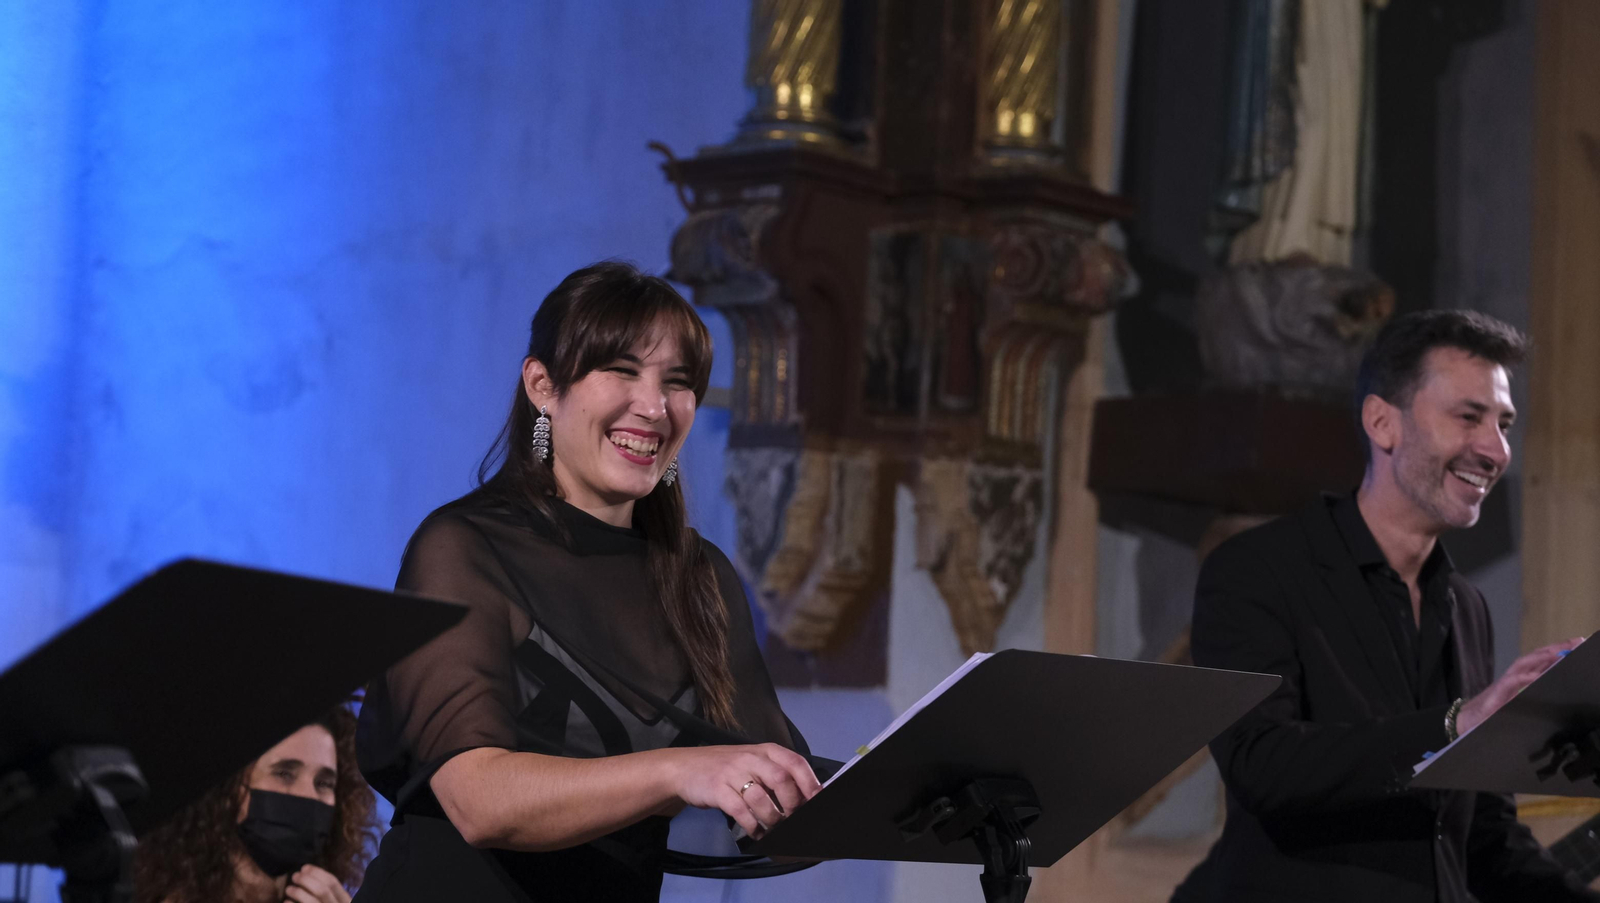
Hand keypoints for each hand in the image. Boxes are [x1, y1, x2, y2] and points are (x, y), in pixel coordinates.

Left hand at [282, 865, 350, 902]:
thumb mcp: (333, 902)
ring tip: (289, 889)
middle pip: (322, 890)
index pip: (332, 882)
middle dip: (306, 880)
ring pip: (311, 901)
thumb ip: (327, 893)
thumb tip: (306, 871)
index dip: (317, 872)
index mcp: (345, 902)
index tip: (304, 867)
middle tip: (295, 876)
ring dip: (297, 892)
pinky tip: (286, 902)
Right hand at [665, 743, 820, 839]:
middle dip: (792, 803)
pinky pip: (740, 811)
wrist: (685, 768)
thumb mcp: (754, 763)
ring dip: (772, 818)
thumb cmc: (727, 768)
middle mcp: (751, 758)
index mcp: (766, 751)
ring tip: (773, 827)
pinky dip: (752, 825)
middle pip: (781, 779)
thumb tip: (807, 798)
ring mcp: (733, 772)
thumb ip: (777, 775)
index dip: (810, 783)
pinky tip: (756, 832)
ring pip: (761, 798)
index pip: (796, 762)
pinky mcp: (717, 789)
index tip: (818, 802)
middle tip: (792, 818)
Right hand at [1458, 637, 1584, 735]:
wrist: (1465, 721)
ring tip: (1560, 652)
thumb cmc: (1489, 714)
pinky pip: (1513, 681)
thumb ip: (1528, 695)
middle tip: (1576, 641)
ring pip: (1523, 664)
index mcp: (1519, 680)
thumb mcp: (1514, 704)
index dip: (1556, 652)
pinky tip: (1538, 675)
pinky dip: (1526, 677)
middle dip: (1555, 648)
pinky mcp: (1497, 692)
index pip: (1539, 661)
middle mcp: (1513, 677)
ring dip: (1542, 657)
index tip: (1575, 644)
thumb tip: (1549, 686)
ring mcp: (1504, 683)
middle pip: (1534, 657)